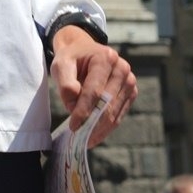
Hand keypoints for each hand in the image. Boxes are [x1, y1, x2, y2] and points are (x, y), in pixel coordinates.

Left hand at [50, 26, 136, 146]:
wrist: (84, 51)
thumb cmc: (72, 59)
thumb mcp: (61, 64)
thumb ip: (65, 83)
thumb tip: (73, 105)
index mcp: (105, 58)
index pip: (95, 91)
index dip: (83, 111)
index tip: (73, 126)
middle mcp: (122, 68)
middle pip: (107, 104)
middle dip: (92, 123)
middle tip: (79, 139)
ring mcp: (129, 81)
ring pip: (114, 113)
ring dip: (100, 129)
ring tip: (86, 140)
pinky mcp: (130, 93)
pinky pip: (119, 115)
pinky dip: (107, 127)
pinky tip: (95, 135)